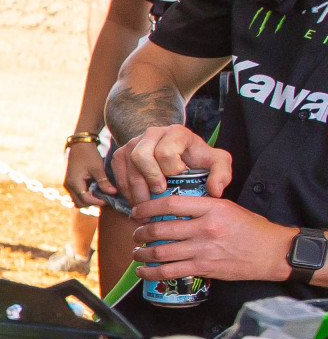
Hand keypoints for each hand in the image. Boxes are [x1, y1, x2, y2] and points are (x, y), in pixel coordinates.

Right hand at [63, 140, 116, 209]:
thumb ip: (104, 182)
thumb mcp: (98, 167)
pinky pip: (78, 194)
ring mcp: (68, 185)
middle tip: (105, 197)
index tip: (109, 199)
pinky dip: (86, 195)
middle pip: (80, 203)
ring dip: (89, 199)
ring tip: (101, 193)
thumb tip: (113, 193)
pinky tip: (96, 188)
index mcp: (74, 182)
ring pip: (78, 200)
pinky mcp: (71, 183)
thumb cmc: (89, 154)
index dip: (98, 201)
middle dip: (92, 202)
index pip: (86, 199)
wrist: (80, 144)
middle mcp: (69, 186)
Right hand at [109, 125, 228, 204]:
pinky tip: (137, 201)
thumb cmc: (196, 157)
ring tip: (148, 206)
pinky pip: (117, 176)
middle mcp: (151, 134)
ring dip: (136, 192)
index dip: (170, 170)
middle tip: (159, 194)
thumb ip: (222, 173)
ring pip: (127, 169)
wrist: (174, 148)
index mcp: (176, 133)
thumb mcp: (216, 161)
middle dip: (149, 180)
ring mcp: (132, 143)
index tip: (178, 177)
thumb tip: (215, 191)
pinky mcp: (120, 155)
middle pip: (140, 157)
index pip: (165, 152)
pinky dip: (125, 192)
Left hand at [130, 192, 301, 283]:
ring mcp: (203, 250)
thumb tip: (173, 209)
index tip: (137, 211)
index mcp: (212, 208)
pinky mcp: (204, 268)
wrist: (272, 252)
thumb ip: (202, 207)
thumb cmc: (251, 229)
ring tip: (137, 252)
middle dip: (140, 233)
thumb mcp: (228, 209)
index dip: (148, 207)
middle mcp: (205, 228)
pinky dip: (150, 272)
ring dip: (141, 253)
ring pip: (160, 252)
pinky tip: (143, 271)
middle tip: (137, 234)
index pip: (171, 204)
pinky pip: (169, 271)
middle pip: (160, 229)